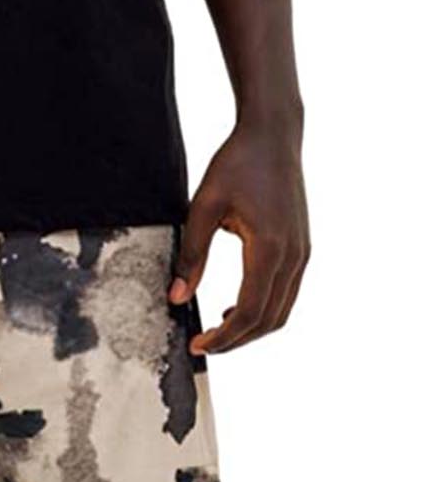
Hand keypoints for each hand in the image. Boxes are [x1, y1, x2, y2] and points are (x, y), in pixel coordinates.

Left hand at [168, 123, 309, 354]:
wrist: (273, 136)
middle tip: (204, 345)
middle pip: (269, 320)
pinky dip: (264, 308)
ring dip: (252, 328)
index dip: (224, 337)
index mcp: (269, 248)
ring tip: (218, 329)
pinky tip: (236, 304)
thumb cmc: (236, 163)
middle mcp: (294, 257)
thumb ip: (192, 254)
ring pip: (282, 311)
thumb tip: (177, 296)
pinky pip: (287, 292)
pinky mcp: (303, 248)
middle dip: (237, 340)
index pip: (249, 312)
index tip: (198, 345)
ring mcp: (303, 254)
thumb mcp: (204, 205)